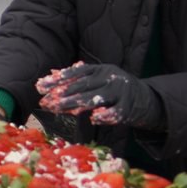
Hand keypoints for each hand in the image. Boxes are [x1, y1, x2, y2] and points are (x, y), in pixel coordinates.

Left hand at [39, 62, 163, 129]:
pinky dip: (104, 115)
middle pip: (83, 86)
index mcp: (100, 69)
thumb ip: (76, 78)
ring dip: (76, 104)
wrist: (146, 98)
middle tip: (46, 102)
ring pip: (95, 98)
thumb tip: (50, 74)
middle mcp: (110, 77)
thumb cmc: (113, 88)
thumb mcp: (97, 79)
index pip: (76, 72)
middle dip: (62, 94)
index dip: (57, 79)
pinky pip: (115, 112)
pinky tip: (92, 118)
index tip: (40, 87)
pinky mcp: (129, 107)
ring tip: (59, 108)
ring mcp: (121, 91)